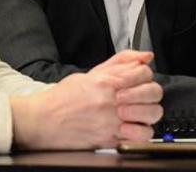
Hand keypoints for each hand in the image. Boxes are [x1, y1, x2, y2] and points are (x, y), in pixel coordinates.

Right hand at [10, 51, 161, 149]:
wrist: (43, 120)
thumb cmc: (63, 98)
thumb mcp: (91, 73)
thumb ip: (120, 63)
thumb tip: (145, 56)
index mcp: (106, 82)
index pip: (143, 72)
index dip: (145, 75)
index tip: (139, 80)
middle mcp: (110, 101)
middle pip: (152, 92)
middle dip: (150, 93)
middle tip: (141, 97)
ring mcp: (111, 121)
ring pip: (151, 114)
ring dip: (148, 112)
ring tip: (138, 112)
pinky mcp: (109, 138)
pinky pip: (140, 136)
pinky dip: (142, 133)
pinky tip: (133, 127)